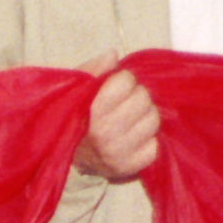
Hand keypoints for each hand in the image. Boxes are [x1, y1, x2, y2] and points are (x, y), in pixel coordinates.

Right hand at [81, 61, 159, 181]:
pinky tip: (133, 138)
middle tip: (126, 103)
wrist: (68, 157)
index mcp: (90, 110)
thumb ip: (92, 70)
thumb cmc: (75, 116)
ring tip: (131, 119)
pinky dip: (147, 140)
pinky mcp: (130, 168)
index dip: (123, 80)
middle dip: (137, 96)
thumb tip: (113, 54)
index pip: (126, 81)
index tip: (116, 86)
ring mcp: (118, 153)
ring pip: (153, 121)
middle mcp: (105, 133)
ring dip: (145, 117)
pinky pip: (155, 146)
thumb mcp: (75, 90)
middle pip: (144, 99)